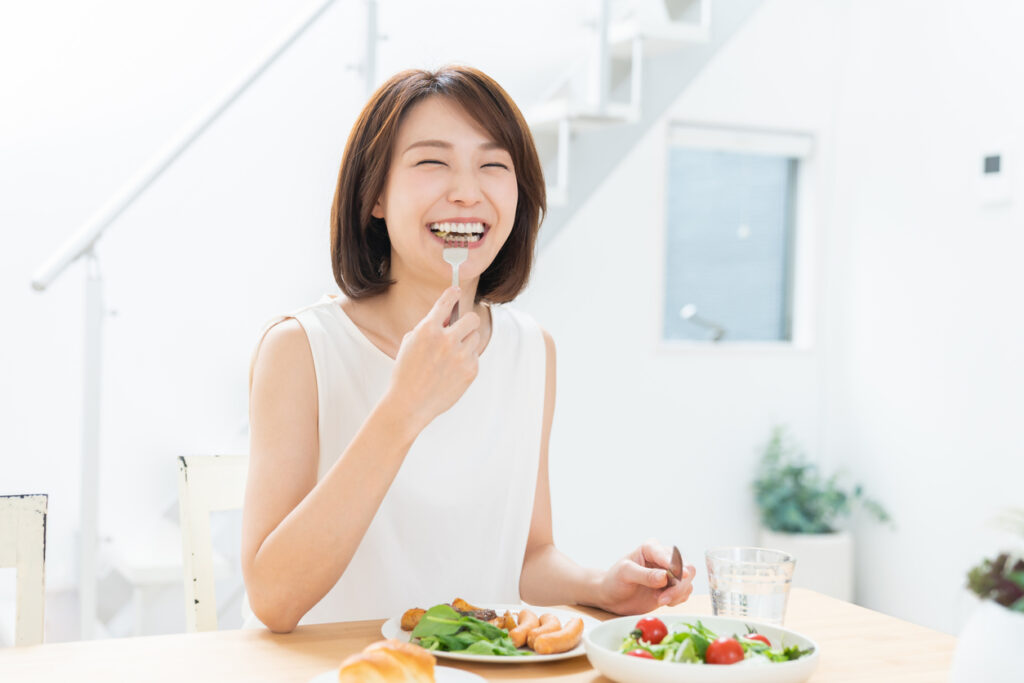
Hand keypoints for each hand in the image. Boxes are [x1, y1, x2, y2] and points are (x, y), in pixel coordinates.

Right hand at [384, 287, 481, 429]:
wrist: (409, 404)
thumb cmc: (406, 373)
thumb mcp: (410, 344)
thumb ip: (429, 328)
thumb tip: (449, 319)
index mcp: (428, 329)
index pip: (447, 301)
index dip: (453, 293)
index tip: (456, 291)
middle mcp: (446, 340)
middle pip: (472, 318)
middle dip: (467, 321)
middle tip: (462, 327)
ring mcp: (460, 356)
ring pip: (475, 338)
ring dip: (466, 342)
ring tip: (453, 354)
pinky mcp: (470, 370)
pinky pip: (475, 356)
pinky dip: (466, 360)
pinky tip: (452, 370)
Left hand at [595, 539, 696, 614]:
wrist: (612, 596)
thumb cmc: (614, 580)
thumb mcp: (625, 574)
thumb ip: (645, 575)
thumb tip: (664, 577)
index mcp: (650, 548)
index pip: (668, 555)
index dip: (676, 565)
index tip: (682, 575)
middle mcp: (663, 558)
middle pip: (686, 568)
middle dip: (678, 585)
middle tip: (663, 599)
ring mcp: (669, 573)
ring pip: (687, 582)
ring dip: (677, 594)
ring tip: (659, 600)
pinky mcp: (672, 587)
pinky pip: (685, 593)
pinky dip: (677, 599)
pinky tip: (662, 600)